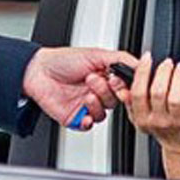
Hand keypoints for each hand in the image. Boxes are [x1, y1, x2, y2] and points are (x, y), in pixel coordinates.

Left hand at [22, 47, 137, 129]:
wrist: (38, 71)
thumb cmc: (63, 60)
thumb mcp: (96, 53)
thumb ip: (121, 59)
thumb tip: (141, 63)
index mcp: (105, 78)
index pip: (124, 88)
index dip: (124, 87)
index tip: (118, 81)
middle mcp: (97, 93)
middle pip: (115, 101)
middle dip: (108, 91)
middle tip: (100, 80)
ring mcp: (87, 106)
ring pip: (104, 113)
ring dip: (97, 103)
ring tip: (86, 91)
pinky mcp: (75, 117)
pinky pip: (88, 125)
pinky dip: (88, 120)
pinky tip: (84, 110)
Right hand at [119, 52, 179, 151]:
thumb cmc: (163, 128)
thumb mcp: (140, 118)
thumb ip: (130, 101)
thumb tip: (119, 85)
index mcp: (143, 118)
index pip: (138, 92)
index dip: (142, 72)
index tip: (147, 58)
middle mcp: (159, 120)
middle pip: (158, 92)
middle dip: (162, 72)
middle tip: (167, 62)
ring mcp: (178, 120)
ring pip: (175, 95)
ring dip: (177, 76)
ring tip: (179, 67)